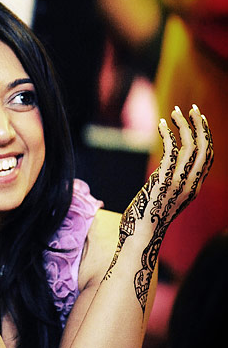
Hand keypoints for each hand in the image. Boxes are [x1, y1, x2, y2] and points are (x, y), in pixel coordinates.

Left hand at [105, 104, 213, 312]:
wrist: (139, 239)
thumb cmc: (145, 223)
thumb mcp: (163, 201)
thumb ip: (167, 187)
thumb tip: (160, 176)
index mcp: (193, 189)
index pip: (208, 158)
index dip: (206, 137)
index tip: (198, 121)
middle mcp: (191, 185)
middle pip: (205, 148)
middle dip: (199, 125)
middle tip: (190, 109)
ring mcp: (178, 183)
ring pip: (191, 146)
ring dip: (183, 125)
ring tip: (174, 112)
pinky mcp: (163, 180)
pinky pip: (171, 150)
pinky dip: (167, 134)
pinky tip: (161, 125)